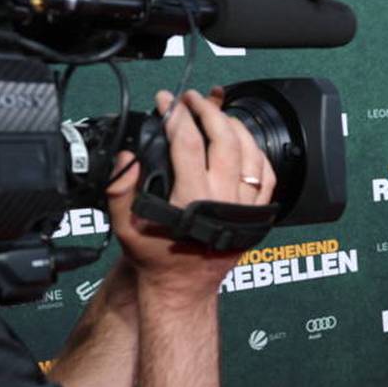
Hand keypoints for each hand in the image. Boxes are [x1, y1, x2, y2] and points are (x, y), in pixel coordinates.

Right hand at [107, 89, 275, 295]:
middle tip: (192, 99)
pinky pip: (267, 175)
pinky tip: (244, 142)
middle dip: (207, 110)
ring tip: (216, 113)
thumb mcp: (125, 226)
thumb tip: (127, 156)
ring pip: (250, 153)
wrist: (183, 288)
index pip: (186, 142)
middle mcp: (224, 199)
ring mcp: (245, 206)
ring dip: (234, 126)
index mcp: (192, 198)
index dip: (175, 115)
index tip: (165, 101)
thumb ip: (120, 189)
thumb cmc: (156, 259)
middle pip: (224, 138)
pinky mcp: (258, 214)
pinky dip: (257, 152)